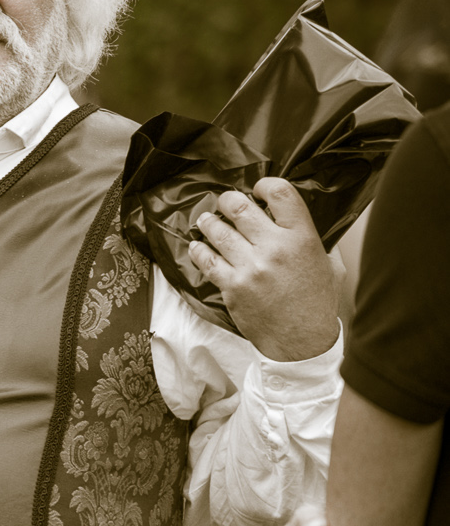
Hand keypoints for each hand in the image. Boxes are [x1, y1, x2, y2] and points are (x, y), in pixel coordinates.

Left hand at [189, 177, 338, 362]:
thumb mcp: (328, 263)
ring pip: (217, 230)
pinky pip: (205, 259)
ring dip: (208, 222)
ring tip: (207, 221)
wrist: (303, 341)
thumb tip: (297, 218)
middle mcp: (275, 248)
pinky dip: (198, 249)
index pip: (281, 194)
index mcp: (302, 238)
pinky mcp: (232, 286)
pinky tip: (198, 246)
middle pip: (239, 207)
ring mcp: (250, 267)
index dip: (265, 185)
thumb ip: (314, 238)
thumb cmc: (316, 302)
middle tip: (224, 204)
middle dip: (227, 201)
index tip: (257, 190)